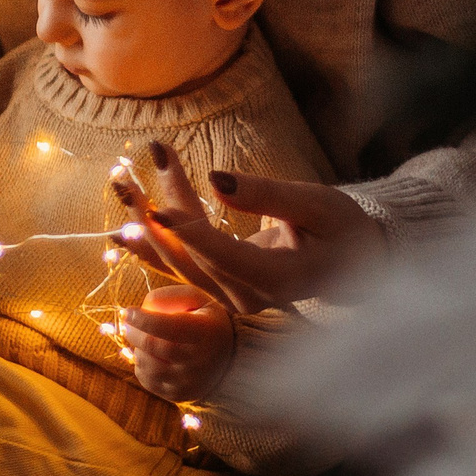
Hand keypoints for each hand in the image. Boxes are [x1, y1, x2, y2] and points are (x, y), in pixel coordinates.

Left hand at [110, 144, 381, 313]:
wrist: (354, 263)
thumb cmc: (342, 228)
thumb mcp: (316, 204)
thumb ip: (267, 195)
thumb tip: (216, 180)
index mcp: (281, 279)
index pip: (227, 257)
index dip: (191, 234)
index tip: (158, 208)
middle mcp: (250, 297)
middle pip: (194, 258)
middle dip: (159, 215)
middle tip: (129, 176)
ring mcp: (234, 299)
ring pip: (181, 264)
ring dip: (149, 226)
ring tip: (123, 187)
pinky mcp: (223, 291)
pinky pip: (181, 271)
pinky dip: (152, 248)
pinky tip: (121, 232)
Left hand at [124, 286, 233, 402]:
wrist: (227, 362)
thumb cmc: (206, 323)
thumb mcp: (198, 301)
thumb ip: (172, 296)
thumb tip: (144, 306)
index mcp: (206, 333)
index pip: (169, 327)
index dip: (143, 319)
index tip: (127, 311)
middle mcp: (199, 361)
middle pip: (154, 346)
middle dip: (134, 332)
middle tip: (128, 323)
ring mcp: (188, 382)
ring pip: (147, 365)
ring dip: (137, 349)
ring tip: (143, 339)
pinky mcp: (178, 395)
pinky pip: (147, 380)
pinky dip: (141, 365)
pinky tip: (149, 356)